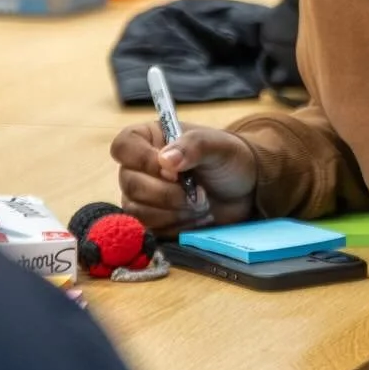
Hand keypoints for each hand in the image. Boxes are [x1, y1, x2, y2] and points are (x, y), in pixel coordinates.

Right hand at [111, 122, 257, 234]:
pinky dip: (177, 226)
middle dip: (167, 193)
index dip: (143, 161)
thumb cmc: (229, 159)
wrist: (245, 190)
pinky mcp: (153, 221)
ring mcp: (143, 196)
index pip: (123, 147)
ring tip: (201, 204)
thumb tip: (165, 161)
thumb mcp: (218, 146)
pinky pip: (150, 230)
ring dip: (174, 211)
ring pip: (137, 210)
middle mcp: (139, 167)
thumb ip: (193, 146)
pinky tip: (197, 218)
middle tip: (199, 192)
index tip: (174, 171)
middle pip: (129, 183)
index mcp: (149, 139)